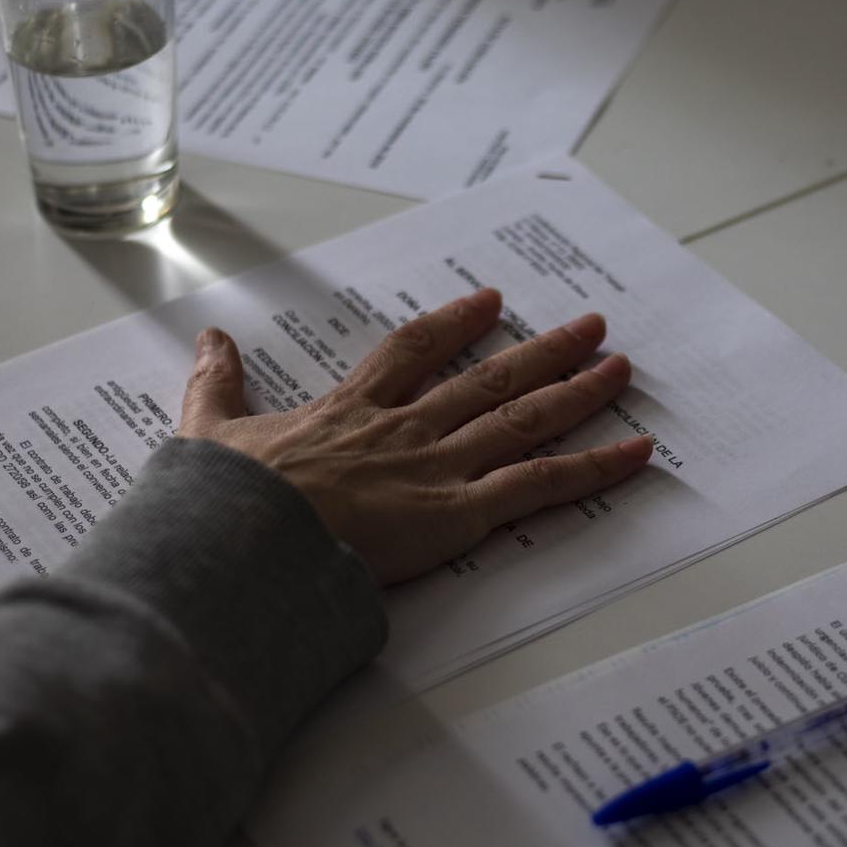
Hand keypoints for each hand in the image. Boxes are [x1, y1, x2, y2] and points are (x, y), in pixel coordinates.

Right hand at [177, 288, 651, 583]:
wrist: (245, 541)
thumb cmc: (227, 498)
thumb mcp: (209, 429)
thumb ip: (217, 383)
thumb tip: (207, 338)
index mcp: (352, 409)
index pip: (412, 352)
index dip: (454, 326)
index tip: (488, 305)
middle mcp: (407, 428)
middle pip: (489, 377)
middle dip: (544, 350)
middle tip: (589, 326)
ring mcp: (439, 467)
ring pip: (524, 418)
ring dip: (579, 390)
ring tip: (621, 367)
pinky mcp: (461, 512)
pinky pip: (542, 485)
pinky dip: (595, 466)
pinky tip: (639, 451)